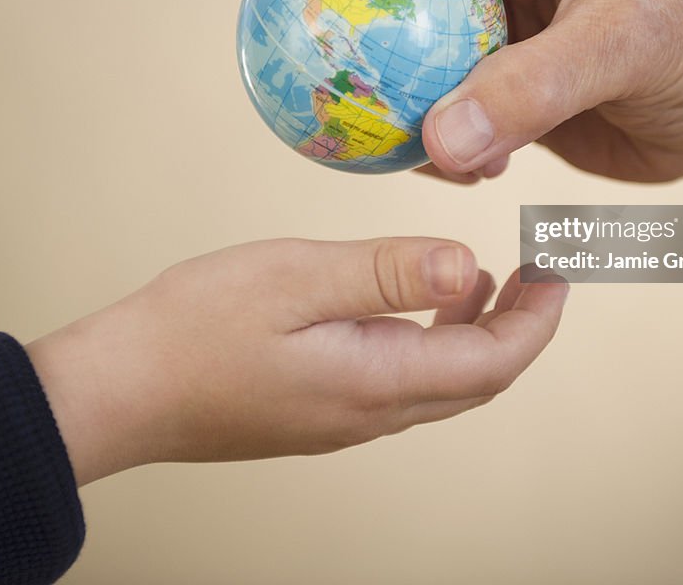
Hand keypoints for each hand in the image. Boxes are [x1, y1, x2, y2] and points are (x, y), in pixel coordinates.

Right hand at [26, 236, 567, 485]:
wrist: (121, 390)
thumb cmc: (197, 327)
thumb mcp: (297, 277)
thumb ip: (387, 272)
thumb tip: (469, 265)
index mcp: (377, 381)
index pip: (492, 362)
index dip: (538, 319)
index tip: (561, 271)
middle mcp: (372, 412)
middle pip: (477, 378)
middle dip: (521, 327)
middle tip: (542, 273)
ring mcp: (345, 418)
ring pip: (442, 380)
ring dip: (478, 333)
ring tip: (489, 277)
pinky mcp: (320, 409)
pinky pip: (403, 380)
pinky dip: (432, 340)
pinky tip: (413, 302)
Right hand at [218, 0, 682, 182]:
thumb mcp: (624, 49)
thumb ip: (532, 88)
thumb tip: (435, 140)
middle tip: (248, 8)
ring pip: (387, 10)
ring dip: (352, 49)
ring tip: (306, 87)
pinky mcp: (491, 49)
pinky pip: (421, 71)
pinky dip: (403, 108)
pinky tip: (406, 149)